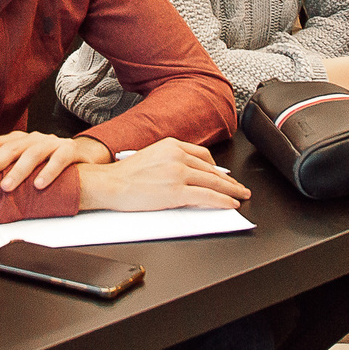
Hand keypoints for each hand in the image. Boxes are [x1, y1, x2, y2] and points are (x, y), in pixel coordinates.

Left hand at [0, 131, 105, 192]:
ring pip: (33, 154)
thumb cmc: (52, 163)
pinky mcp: (71, 150)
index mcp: (22, 141)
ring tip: (6, 186)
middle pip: (12, 147)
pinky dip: (48, 172)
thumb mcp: (31, 164)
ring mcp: (53, 143)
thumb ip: (12, 168)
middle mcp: (35, 139)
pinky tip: (39, 184)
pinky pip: (59, 160)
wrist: (88, 156)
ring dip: (18, 171)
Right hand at [77, 137, 249, 211]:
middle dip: (229, 181)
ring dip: (231, 191)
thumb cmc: (123, 175)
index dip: (217, 168)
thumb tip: (188, 174)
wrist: (108, 183)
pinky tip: (230, 204)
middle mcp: (177, 156)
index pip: (203, 155)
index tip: (223, 175)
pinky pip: (207, 196)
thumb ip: (170, 161)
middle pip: (211, 169)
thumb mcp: (150, 157)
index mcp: (171, 145)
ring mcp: (178, 173)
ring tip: (240, 197)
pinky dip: (222, 201)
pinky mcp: (176, 192)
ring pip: (213, 182)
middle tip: (240, 188)